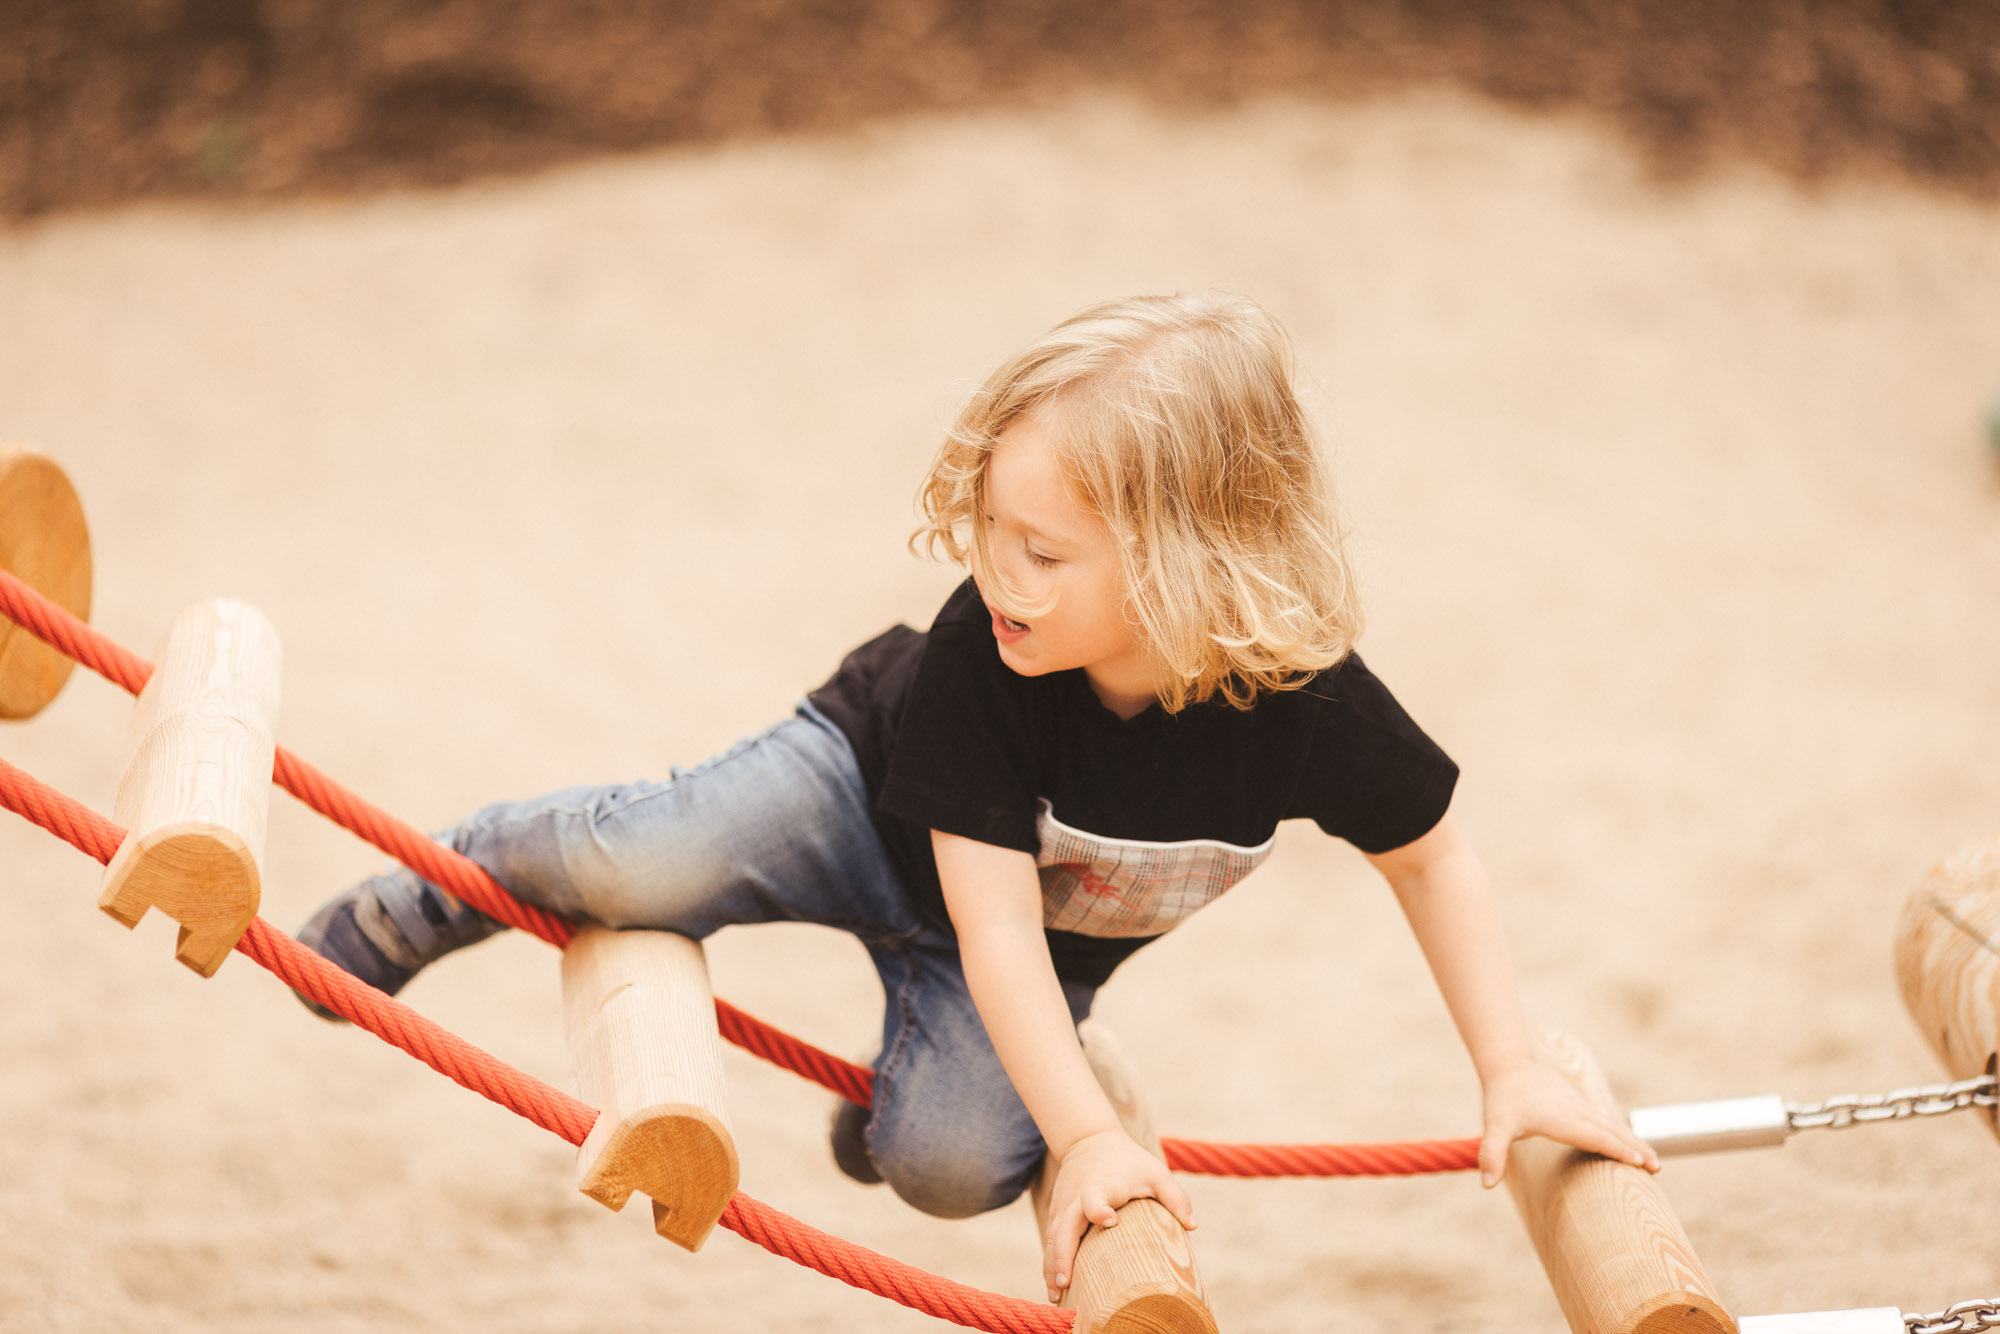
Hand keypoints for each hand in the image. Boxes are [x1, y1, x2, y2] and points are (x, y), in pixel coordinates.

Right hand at [1042, 1129, 1195, 1302]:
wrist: (1088, 1139)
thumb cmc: (1128, 1161)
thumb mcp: (1155, 1172)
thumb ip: (1175, 1197)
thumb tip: (1193, 1227)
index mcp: (1104, 1185)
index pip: (1095, 1196)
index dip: (1099, 1209)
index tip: (1108, 1221)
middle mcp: (1078, 1196)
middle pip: (1064, 1227)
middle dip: (1062, 1255)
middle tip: (1064, 1284)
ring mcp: (1063, 1205)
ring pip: (1052, 1237)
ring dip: (1051, 1265)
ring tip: (1054, 1296)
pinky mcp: (1056, 1212)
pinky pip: (1050, 1239)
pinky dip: (1048, 1262)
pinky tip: (1052, 1287)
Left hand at [1477, 1059, 1660, 1187]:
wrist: (1508, 1066)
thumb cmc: (1502, 1099)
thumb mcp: (1495, 1126)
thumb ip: (1492, 1154)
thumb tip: (1487, 1185)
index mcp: (1562, 1120)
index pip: (1596, 1136)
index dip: (1618, 1149)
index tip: (1641, 1162)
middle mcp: (1576, 1112)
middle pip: (1612, 1131)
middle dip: (1635, 1148)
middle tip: (1657, 1168)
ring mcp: (1580, 1106)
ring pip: (1612, 1124)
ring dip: (1633, 1140)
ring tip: (1652, 1161)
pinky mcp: (1579, 1104)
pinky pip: (1605, 1120)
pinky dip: (1621, 1132)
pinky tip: (1629, 1142)